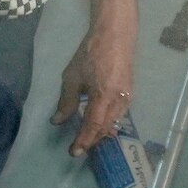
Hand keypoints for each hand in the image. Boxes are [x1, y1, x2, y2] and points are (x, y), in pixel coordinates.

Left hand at [53, 12, 137, 155]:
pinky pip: (119, 115)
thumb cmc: (91, 53)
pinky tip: (100, 124)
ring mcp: (127, 97)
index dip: (83, 141)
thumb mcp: (72, 76)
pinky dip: (108, 123)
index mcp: (103, 96)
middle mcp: (118, 100)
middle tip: (78, 147)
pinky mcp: (130, 93)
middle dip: (91, 140)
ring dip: (100, 133)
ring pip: (113, 123)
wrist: (116, 35)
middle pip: (105, 128)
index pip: (93, 126)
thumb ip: (66, 101)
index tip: (73, 152)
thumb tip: (57, 121)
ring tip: (87, 138)